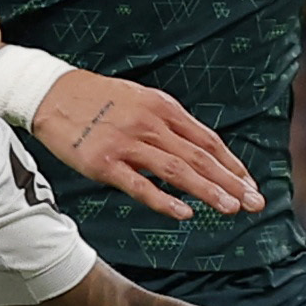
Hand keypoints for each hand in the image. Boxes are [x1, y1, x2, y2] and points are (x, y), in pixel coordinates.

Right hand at [31, 69, 261, 220]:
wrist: (51, 93)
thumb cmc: (99, 100)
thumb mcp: (141, 100)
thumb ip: (170, 124)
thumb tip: (201, 151)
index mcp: (163, 108)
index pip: (207, 140)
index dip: (231, 165)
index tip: (250, 185)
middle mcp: (150, 124)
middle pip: (199, 157)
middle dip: (230, 182)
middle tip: (255, 203)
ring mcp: (127, 144)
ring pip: (176, 170)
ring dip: (207, 191)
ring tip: (231, 209)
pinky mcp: (103, 163)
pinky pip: (139, 185)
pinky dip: (163, 199)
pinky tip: (184, 212)